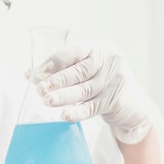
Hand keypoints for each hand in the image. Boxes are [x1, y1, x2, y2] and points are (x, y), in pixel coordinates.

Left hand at [31, 40, 156, 143]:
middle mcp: (108, 62)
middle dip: (56, 81)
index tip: (36, 74)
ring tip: (47, 101)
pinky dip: (77, 112)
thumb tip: (30, 74)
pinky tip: (65, 115)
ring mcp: (113, 81)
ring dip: (63, 96)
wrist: (132, 105)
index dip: (53, 63)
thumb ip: (64, 70)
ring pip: (83, 90)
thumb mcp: (88, 71)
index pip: (73, 52)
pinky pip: (91, 108)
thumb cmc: (102, 84)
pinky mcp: (114, 101)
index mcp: (98, 48)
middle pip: (78, 71)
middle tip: (39, 89)